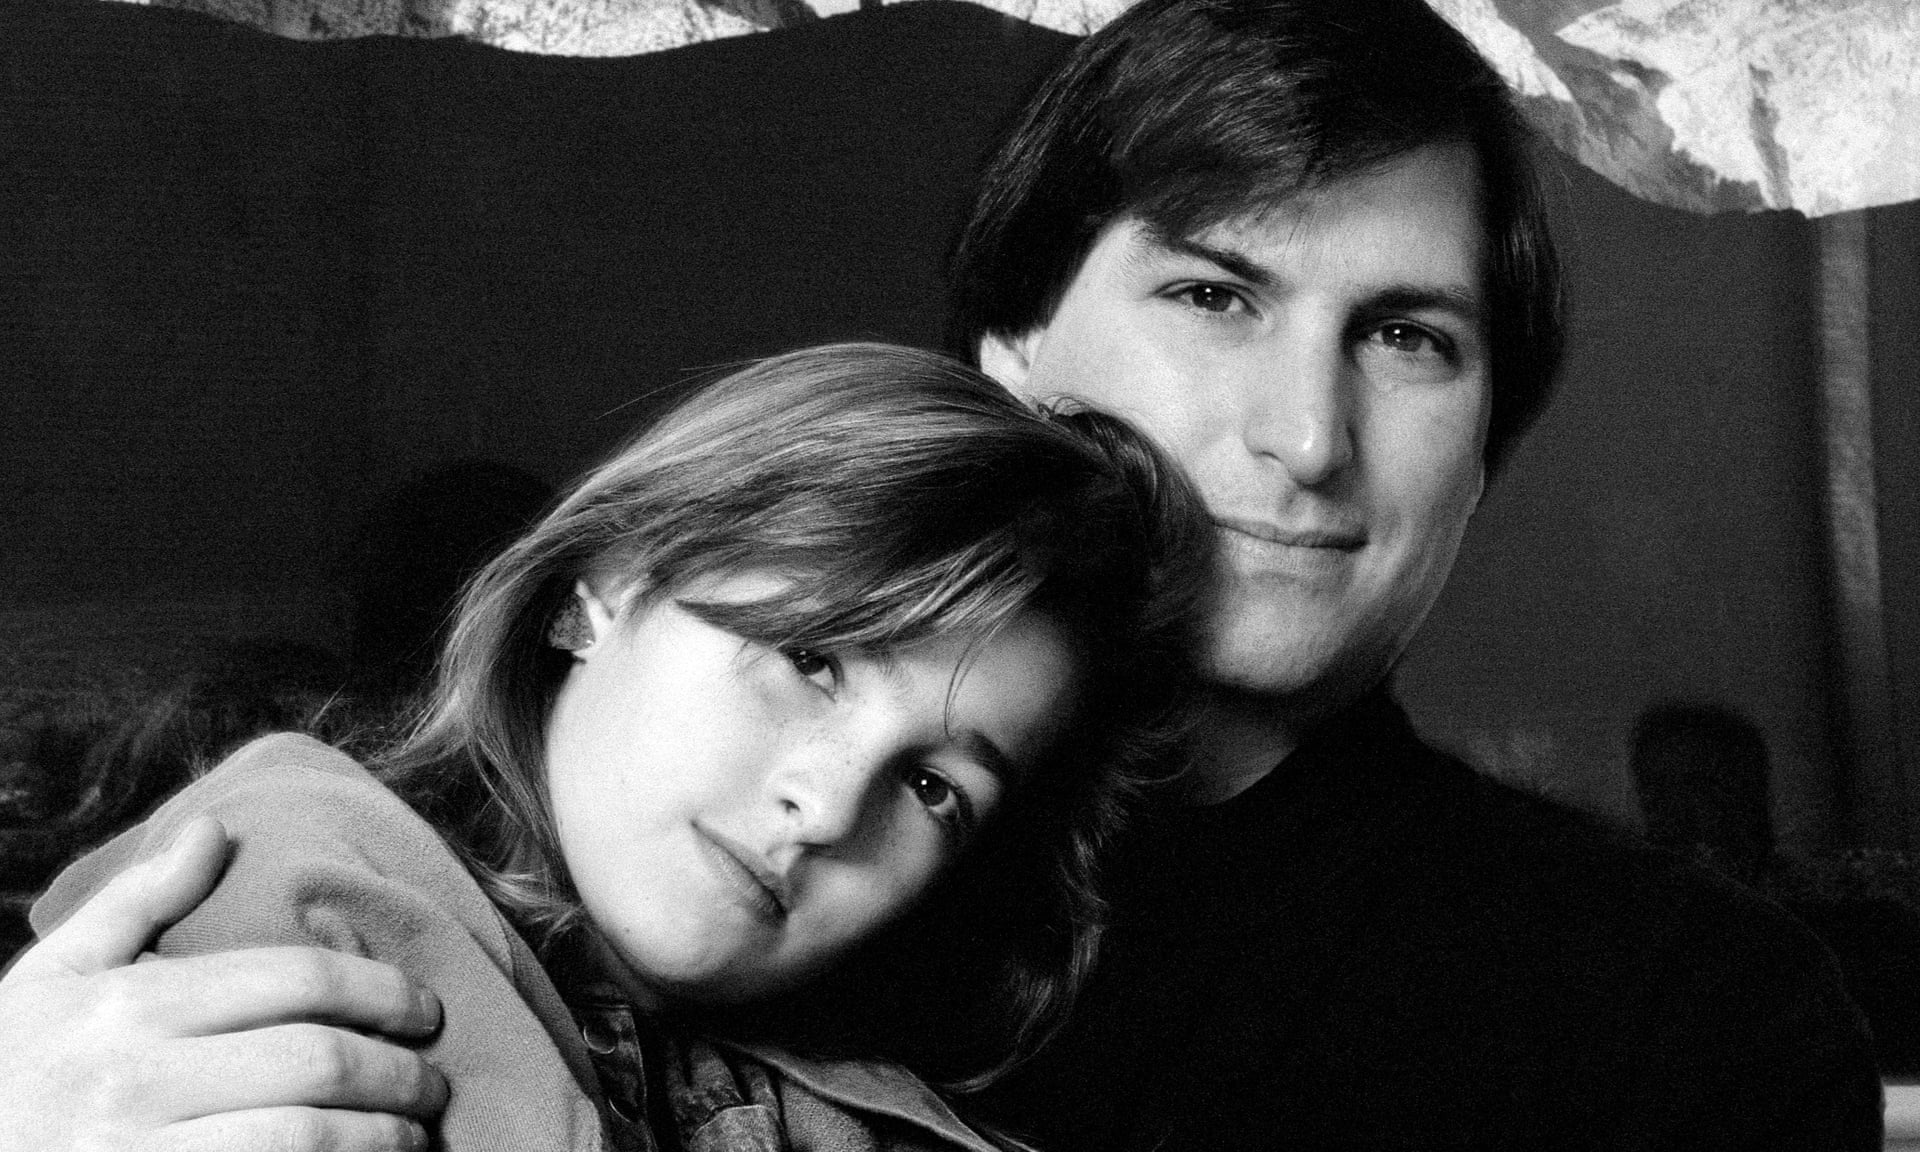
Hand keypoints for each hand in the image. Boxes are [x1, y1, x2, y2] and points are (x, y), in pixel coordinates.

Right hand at [0, 817, 449, 1150]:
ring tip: (411, 1134)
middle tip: (434, 1080)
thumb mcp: (53, 978)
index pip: (295, 981)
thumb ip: (139, 904)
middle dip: (399, 1071)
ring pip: (305, 1138)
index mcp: (126, 1007)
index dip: (382, 991)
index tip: (425, 1009)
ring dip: (380, 1138)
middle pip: (317, 1061)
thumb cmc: (10, 1069)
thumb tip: (216, 829)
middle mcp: (133, 1081)